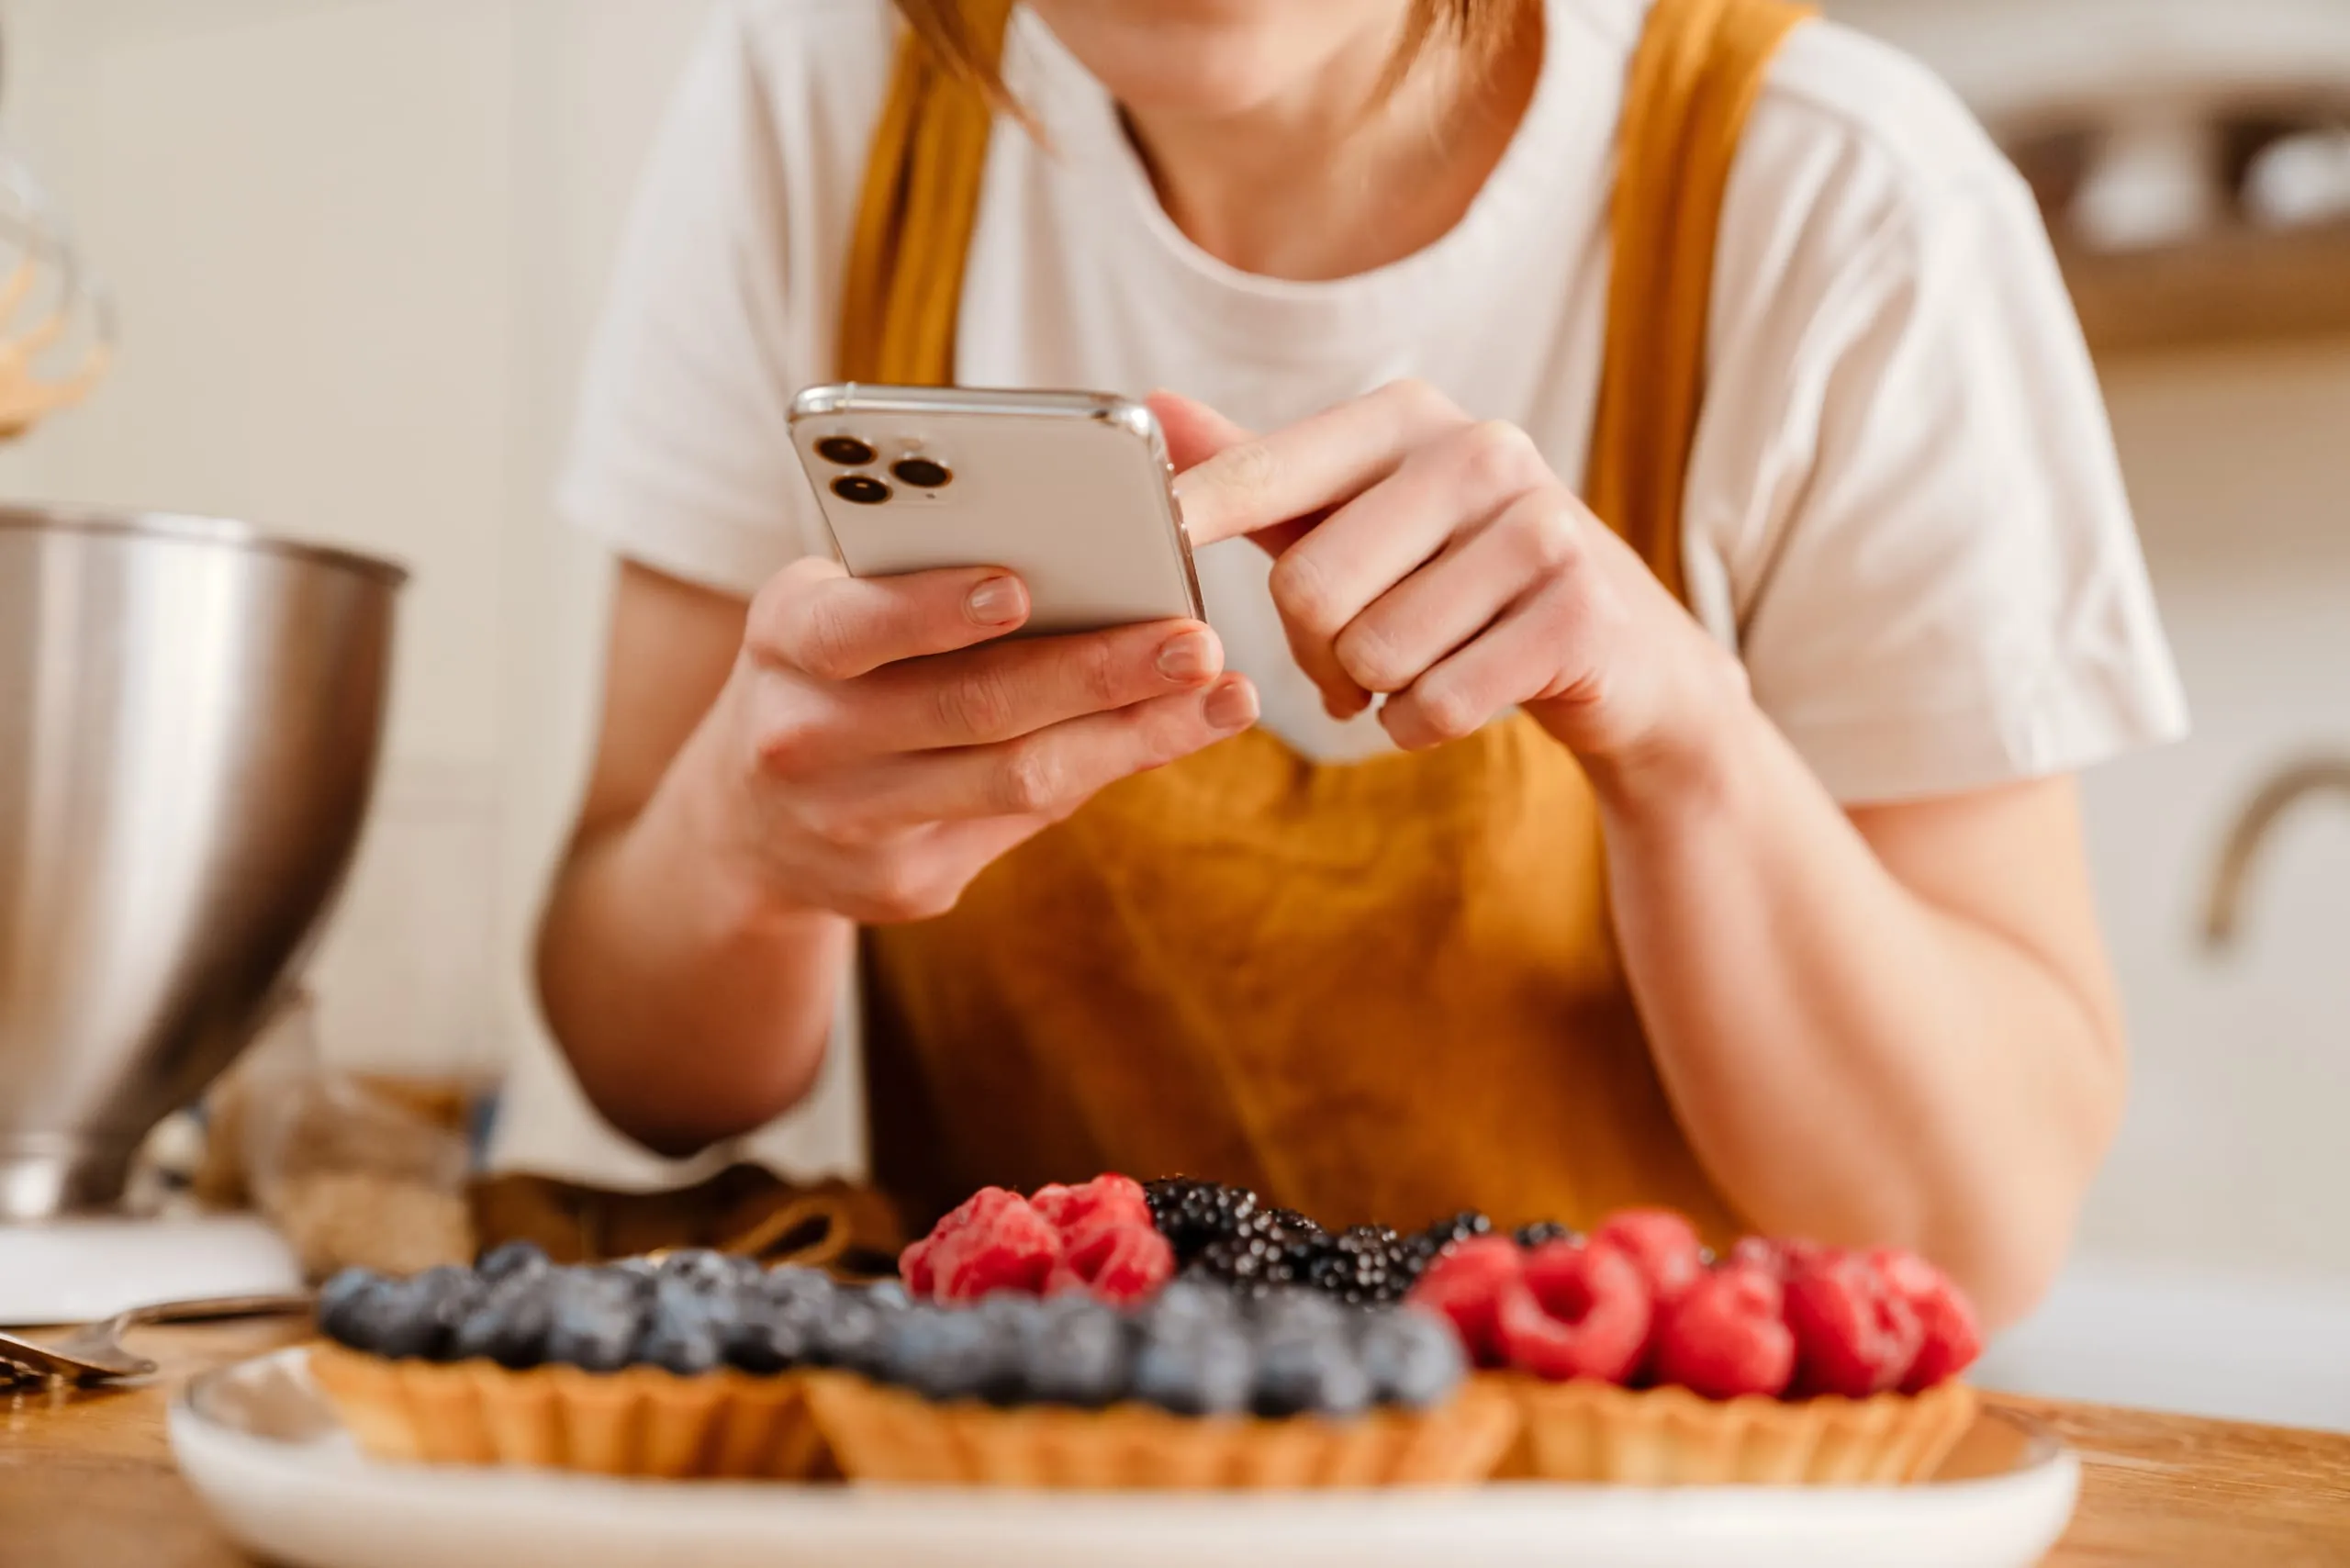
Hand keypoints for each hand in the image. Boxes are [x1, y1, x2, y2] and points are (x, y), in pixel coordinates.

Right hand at [691, 558, 1258, 922]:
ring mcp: (849, 826)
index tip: (1019, 587)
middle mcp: (802, 739)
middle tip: (1196, 641)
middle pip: (968, 708)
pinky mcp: (900, 888)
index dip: (931, 610)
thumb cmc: (833, 671)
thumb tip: (1100, 561)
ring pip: (1013, 780)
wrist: (745, 826)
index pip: (853, 625)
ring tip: (1222, 696)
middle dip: (1095, 672)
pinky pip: (1021, 821)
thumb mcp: (843, 611)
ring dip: (1132, 734)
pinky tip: (1171, 734)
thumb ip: (934, 587)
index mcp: (784, 638)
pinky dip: (1103, 770)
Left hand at [1159, 382, 1746, 779]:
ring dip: (1376, 693)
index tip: (1146, 535)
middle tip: (1346, 668)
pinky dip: (1424, 726)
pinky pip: (1436, 704)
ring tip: (1420, 669)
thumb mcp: (1361, 517)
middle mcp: (1481, 449)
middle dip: (1313, 654)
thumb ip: (1262, 473)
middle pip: (1310, 588)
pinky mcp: (1578, 614)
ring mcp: (1540, 527)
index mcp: (1410, 416)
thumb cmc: (1460, 582)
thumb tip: (1153, 409)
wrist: (1622, 658)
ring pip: (1373, 654)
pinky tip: (1461, 695)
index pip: (1269, 473)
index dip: (1196, 513)